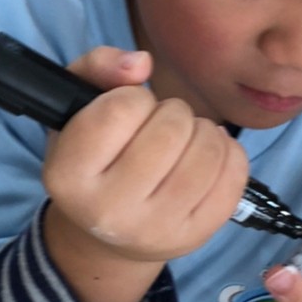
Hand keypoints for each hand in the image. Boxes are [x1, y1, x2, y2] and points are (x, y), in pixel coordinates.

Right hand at [41, 47, 249, 264]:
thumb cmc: (93, 160)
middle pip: (171, 129)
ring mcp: (155, 229)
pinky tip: (209, 155)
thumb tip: (141, 63)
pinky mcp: (194, 237)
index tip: (128, 112)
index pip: (122, 108)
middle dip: (173, 113)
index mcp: (68, 175)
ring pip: (207, 152)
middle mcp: (108, 210)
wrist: (105, 237)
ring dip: (203, 131)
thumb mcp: (76, 108)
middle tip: (162, 125)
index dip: (133, 97)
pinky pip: (233, 178)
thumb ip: (99, 68)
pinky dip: (229, 153)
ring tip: (185, 139)